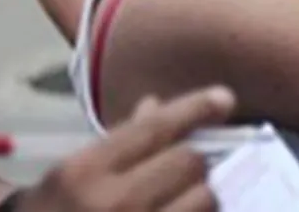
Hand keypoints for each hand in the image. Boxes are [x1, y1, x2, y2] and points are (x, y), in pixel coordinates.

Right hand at [15, 86, 235, 211]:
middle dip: (193, 160)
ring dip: (202, 195)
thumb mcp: (74, 173)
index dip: (195, 108)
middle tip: (182, 169)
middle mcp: (113, 204)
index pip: (156, 128)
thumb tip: (159, 105)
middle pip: (190, 161)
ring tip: (182, 199)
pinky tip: (180, 209)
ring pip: (206, 199)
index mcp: (84, 172)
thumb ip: (122, 140)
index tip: (224, 98)